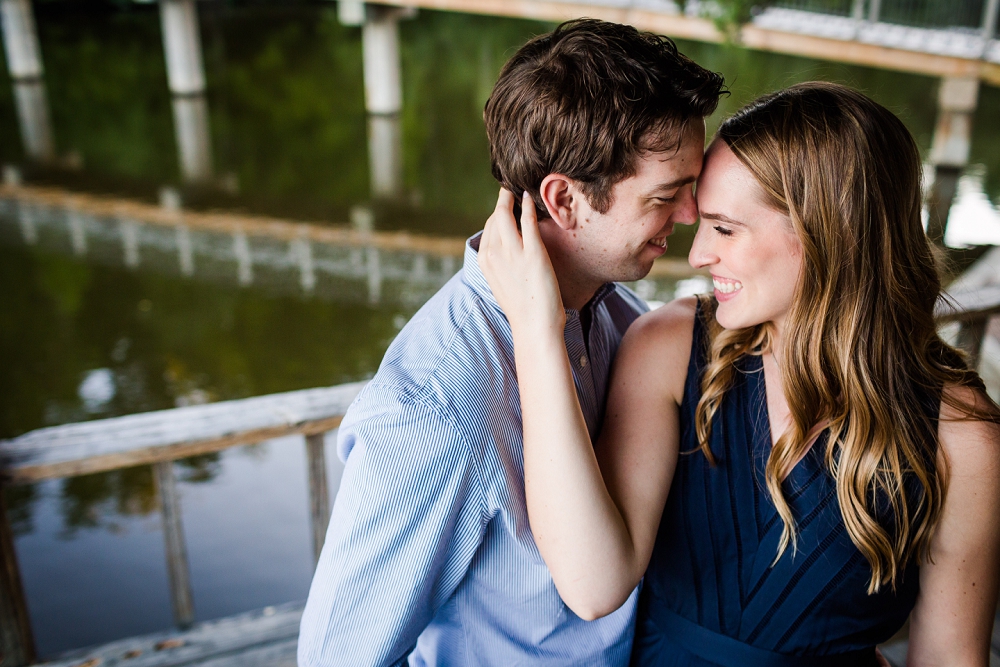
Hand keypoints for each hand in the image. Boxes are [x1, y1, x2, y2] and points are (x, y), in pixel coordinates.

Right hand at [478, 190, 565, 338]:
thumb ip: (501, 264)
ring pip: (506, 215)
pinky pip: (527, 221)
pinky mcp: (532, 253)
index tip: (505, 203)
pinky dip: (527, 206)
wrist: (534, 325)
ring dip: (512, 198)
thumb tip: (506, 252)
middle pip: (495, 217)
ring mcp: (512, 253)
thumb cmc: (523, 308)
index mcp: (485, 261)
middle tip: (510, 190)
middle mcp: (494, 254)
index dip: (497, 213)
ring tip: (518, 189)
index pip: (489, 227)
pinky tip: (530, 198)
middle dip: (502, 201)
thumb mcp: (502, 283)